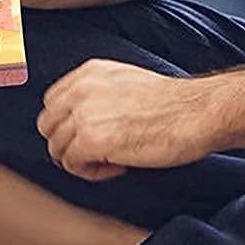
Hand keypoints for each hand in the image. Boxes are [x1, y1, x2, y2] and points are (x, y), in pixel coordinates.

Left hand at [36, 60, 218, 179]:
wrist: (196, 113)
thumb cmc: (171, 103)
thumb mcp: (125, 81)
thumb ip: (98, 93)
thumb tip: (80, 119)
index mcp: (88, 72)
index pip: (53, 102)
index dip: (68, 124)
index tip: (90, 135)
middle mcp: (80, 89)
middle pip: (48, 124)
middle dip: (67, 143)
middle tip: (96, 153)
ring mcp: (83, 114)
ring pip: (56, 147)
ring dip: (79, 160)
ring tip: (111, 161)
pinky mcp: (91, 140)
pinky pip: (72, 164)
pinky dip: (91, 172)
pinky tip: (117, 167)